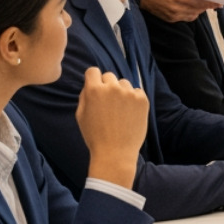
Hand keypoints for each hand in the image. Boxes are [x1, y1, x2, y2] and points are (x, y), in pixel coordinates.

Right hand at [77, 68, 147, 187]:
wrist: (115, 152)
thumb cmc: (95, 135)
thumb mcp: (80, 115)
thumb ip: (84, 95)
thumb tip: (90, 83)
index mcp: (94, 90)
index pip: (93, 71)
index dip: (93, 79)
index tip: (96, 88)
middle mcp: (112, 88)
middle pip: (109, 76)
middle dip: (107, 86)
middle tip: (108, 103)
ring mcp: (129, 93)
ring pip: (124, 83)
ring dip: (121, 92)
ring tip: (120, 110)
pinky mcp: (142, 99)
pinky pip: (137, 91)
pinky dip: (134, 99)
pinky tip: (130, 113)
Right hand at [139, 0, 216, 22]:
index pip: (200, 3)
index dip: (212, 3)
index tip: (221, 2)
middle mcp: (176, 10)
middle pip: (198, 10)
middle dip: (206, 6)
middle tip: (214, 1)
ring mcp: (172, 16)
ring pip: (193, 16)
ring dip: (199, 10)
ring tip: (203, 3)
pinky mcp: (169, 19)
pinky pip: (185, 18)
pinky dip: (190, 13)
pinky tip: (191, 6)